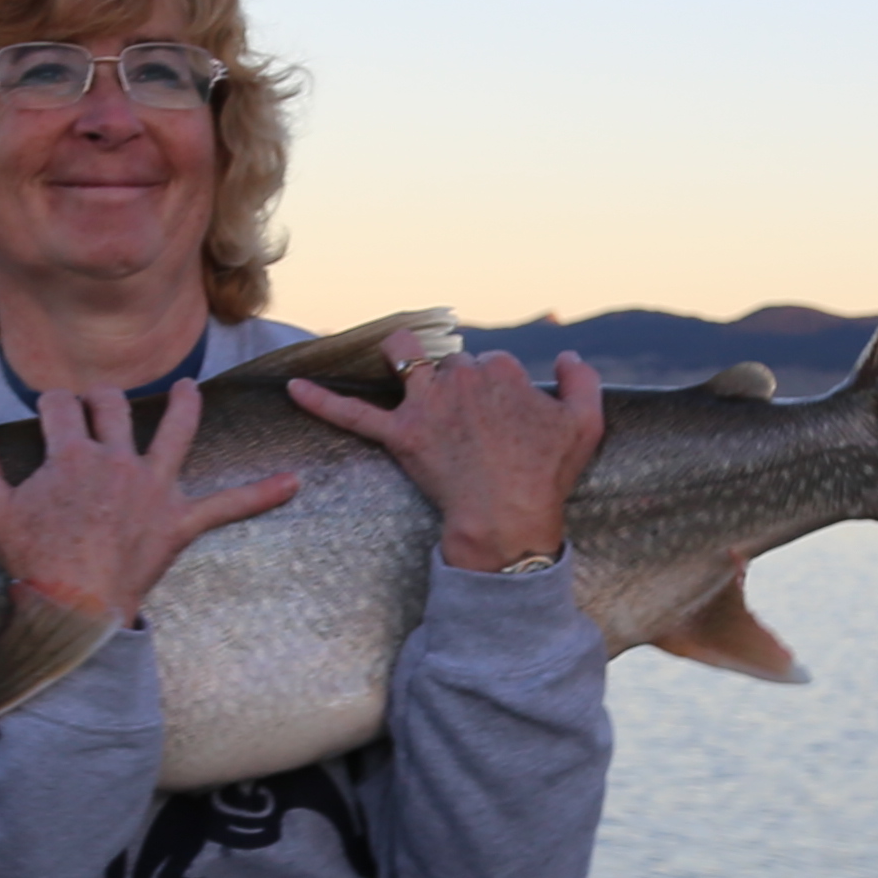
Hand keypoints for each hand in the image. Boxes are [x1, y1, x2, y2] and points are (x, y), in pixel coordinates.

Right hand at [0, 378, 296, 630]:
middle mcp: (117, 461)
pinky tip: (293, 482)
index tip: (49, 410)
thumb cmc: (31, 563)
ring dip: (183, 407)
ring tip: (189, 389)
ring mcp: (152, 488)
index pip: (61, 410)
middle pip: (114, 408)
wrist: (73, 608)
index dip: (53, 406)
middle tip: (100, 400)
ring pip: (174, 432)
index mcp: (72, 454)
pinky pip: (227, 505)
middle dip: (104, 398)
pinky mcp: (179, 522)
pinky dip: (261, 494)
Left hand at [286, 349, 602, 572]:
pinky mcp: (400, 436)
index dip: (497, 389)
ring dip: (403, 358)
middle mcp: (461, 379)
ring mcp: (427, 406)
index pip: (493, 363)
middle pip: (451, 363)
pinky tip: (292, 387)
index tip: (503, 418)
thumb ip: (582, 383)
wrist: (508, 520)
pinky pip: (353, 414)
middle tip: (466, 422)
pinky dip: (320, 400)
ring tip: (401, 364)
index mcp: (502, 372)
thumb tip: (567, 356)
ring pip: (406, 359)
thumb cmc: (546, 476)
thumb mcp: (585, 425)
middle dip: (456, 382)